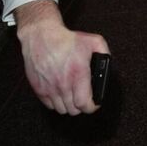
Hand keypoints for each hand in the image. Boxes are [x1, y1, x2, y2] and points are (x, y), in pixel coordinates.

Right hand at [14, 0, 108, 114]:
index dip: (92, 107)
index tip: (95, 103)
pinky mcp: (38, 88)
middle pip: (73, 110)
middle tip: (84, 98)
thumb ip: (105, 53)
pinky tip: (61, 94)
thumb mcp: (94, 41)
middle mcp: (62, 84)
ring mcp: (49, 88)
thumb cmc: (67, 39)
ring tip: (73, 97)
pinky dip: (56, 103)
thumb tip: (108, 65)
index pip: (84, 104)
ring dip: (69, 106)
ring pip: (61, 109)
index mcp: (78, 74)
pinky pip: (49, 105)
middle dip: (81, 106)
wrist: (42, 35)